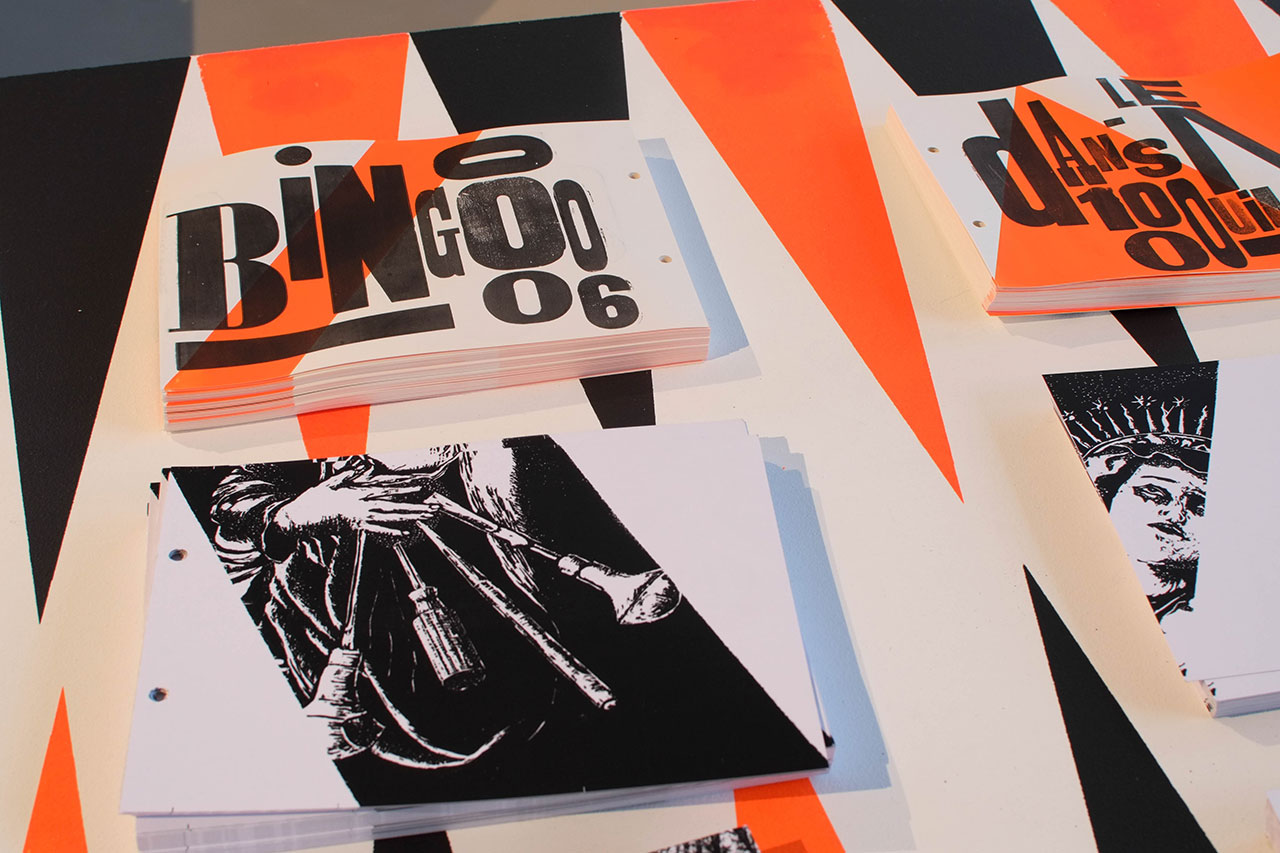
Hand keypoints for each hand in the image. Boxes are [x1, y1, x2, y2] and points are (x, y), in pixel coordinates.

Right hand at [274, 465, 439, 537]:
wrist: (297, 518)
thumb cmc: (313, 501)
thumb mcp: (331, 483)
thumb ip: (349, 474)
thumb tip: (363, 465)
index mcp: (359, 491)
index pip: (388, 488)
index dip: (408, 486)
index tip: (425, 485)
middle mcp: (362, 504)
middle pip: (395, 505)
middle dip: (416, 506)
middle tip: (435, 507)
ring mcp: (359, 518)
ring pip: (389, 518)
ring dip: (409, 518)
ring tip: (426, 517)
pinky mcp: (353, 529)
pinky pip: (375, 532)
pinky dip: (390, 532)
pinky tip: (404, 533)